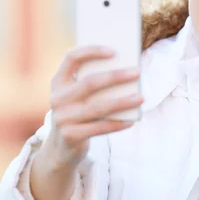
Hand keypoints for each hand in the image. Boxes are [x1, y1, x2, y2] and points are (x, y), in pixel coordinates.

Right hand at [46, 45, 142, 167]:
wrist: (60, 148)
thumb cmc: (77, 113)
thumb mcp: (77, 96)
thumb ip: (92, 83)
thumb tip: (126, 73)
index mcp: (59, 82)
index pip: (71, 58)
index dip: (91, 51)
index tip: (114, 51)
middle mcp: (57, 98)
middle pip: (89, 82)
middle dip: (115, 76)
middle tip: (136, 72)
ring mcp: (62, 118)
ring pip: (98, 107)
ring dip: (122, 102)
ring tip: (140, 97)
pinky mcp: (71, 136)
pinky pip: (100, 128)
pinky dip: (118, 124)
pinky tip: (132, 120)